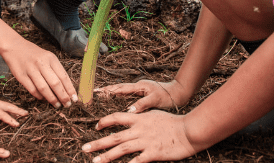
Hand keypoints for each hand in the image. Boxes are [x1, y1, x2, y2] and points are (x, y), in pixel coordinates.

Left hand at [0, 84, 27, 132]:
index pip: (1, 114)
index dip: (9, 119)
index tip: (18, 124)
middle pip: (6, 106)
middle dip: (16, 110)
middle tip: (26, 113)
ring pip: (2, 104)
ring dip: (11, 108)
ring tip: (18, 111)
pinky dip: (3, 106)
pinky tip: (1, 108)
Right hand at [2, 40, 77, 107]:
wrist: (14, 47)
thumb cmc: (34, 54)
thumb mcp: (47, 57)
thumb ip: (56, 70)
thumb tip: (66, 89)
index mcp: (50, 58)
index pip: (63, 76)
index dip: (70, 89)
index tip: (74, 99)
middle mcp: (41, 63)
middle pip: (55, 84)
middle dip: (63, 97)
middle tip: (67, 105)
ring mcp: (30, 69)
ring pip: (44, 89)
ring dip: (52, 99)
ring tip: (57, 105)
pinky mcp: (21, 76)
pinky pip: (33, 90)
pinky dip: (40, 97)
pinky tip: (44, 99)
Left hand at [82, 110, 196, 162]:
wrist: (189, 130)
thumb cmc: (172, 122)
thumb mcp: (153, 115)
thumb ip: (140, 118)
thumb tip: (130, 118)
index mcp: (139, 119)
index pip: (116, 117)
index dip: (104, 122)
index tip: (95, 127)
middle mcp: (139, 130)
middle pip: (114, 136)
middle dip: (98, 143)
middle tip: (84, 148)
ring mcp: (146, 142)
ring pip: (122, 149)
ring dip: (107, 156)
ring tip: (95, 161)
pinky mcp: (154, 153)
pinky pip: (138, 160)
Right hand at [94, 79, 188, 112]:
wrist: (179, 93)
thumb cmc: (168, 97)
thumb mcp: (155, 100)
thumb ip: (142, 104)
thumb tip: (129, 110)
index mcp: (138, 86)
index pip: (120, 88)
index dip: (108, 91)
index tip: (97, 91)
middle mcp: (137, 86)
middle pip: (118, 87)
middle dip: (107, 90)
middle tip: (95, 92)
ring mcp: (139, 89)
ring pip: (122, 90)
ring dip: (112, 92)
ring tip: (101, 94)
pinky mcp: (142, 93)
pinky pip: (127, 93)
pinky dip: (119, 95)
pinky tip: (116, 99)